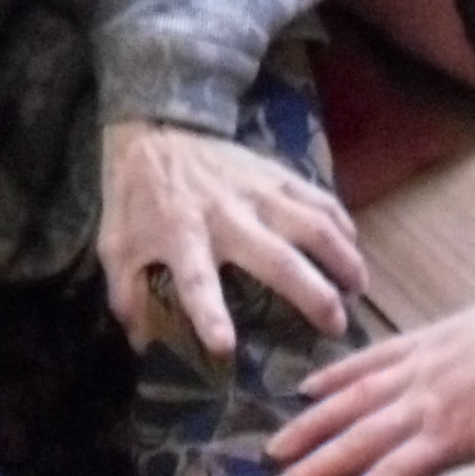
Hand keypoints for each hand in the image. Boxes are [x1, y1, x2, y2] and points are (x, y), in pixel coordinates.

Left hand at [95, 118, 364, 357]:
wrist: (154, 128)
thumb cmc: (136, 197)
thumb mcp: (116, 245)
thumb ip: (126, 294)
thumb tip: (146, 343)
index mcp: (181, 235)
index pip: (194, 281)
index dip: (209, 314)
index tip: (226, 346)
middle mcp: (225, 215)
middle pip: (277, 259)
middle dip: (312, 294)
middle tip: (338, 325)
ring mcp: (256, 190)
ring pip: (311, 225)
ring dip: (341, 258)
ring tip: (358, 289)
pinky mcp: (274, 171)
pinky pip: (317, 196)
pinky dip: (341, 221)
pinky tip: (354, 245)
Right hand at [264, 284, 474, 475]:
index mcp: (453, 437)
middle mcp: (424, 403)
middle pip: (356, 441)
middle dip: (310, 471)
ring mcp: (418, 366)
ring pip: (351, 399)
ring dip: (310, 424)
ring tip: (274, 448)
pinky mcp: (421, 339)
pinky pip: (369, 358)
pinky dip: (335, 373)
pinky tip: (307, 387)